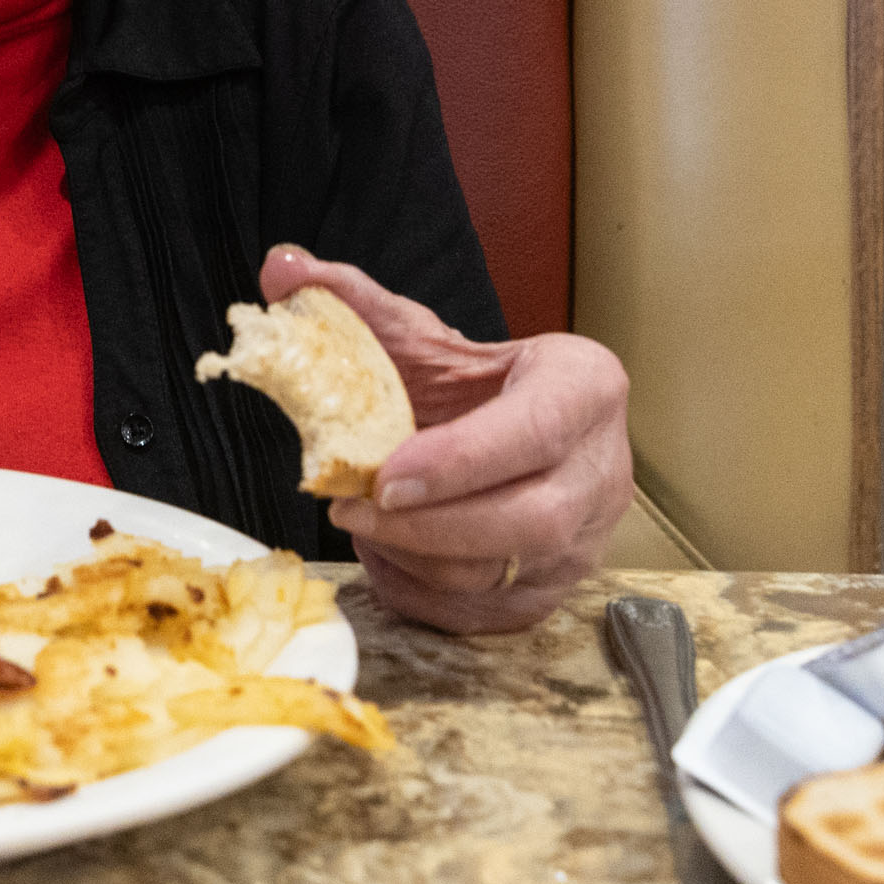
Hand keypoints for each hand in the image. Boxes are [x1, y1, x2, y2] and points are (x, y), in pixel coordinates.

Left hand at [258, 245, 631, 634]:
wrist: (517, 421)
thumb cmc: (471, 381)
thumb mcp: (422, 334)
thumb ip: (354, 302)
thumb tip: (281, 269)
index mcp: (584, 385)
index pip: (536, 431)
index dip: (461, 460)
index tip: (385, 475)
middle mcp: (602, 468)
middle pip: (529, 520)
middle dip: (428, 526)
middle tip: (351, 507)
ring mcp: (586, 538)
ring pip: (505, 574)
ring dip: (415, 561)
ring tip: (360, 525)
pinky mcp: (556, 587)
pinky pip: (488, 614)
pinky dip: (424, 596)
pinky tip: (386, 558)